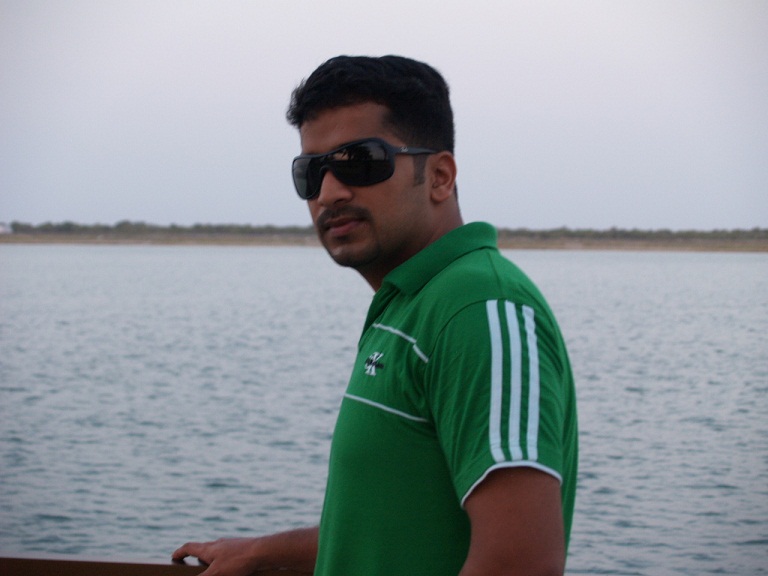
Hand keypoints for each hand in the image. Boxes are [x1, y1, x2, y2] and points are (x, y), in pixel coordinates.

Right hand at [172, 528, 316, 575]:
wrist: (263, 551)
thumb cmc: (238, 561)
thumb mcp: (216, 574)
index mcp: (209, 548)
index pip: (189, 547)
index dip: (180, 552)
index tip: (174, 557)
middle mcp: (219, 543)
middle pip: (203, 549)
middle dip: (197, 558)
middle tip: (194, 567)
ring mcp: (232, 544)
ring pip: (217, 552)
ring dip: (212, 561)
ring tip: (214, 571)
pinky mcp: (242, 548)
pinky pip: (230, 555)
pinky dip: (226, 562)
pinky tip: (233, 569)